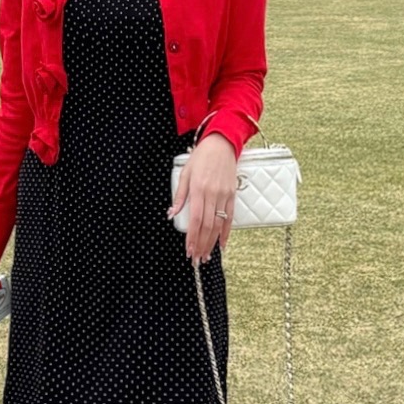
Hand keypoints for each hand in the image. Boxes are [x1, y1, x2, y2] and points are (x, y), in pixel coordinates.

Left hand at [167, 133, 236, 264]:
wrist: (222, 144)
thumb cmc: (201, 158)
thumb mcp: (185, 173)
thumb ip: (179, 196)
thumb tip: (171, 214)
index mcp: (199, 190)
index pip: (195, 220)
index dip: (192, 237)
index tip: (189, 250)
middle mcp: (212, 194)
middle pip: (207, 226)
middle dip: (201, 244)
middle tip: (196, 259)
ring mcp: (224, 195)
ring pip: (218, 225)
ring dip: (212, 242)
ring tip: (207, 256)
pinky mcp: (232, 195)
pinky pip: (230, 217)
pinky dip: (226, 233)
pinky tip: (222, 245)